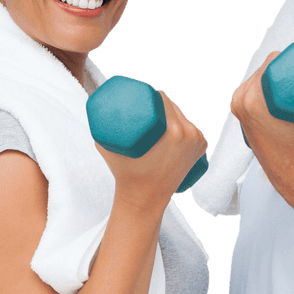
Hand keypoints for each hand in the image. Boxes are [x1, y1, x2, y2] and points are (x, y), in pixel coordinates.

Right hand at [96, 90, 207, 205]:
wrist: (145, 199)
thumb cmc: (126, 174)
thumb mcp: (110, 148)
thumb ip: (100, 126)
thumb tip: (92, 105)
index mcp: (174, 130)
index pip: (163, 99)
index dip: (151, 94)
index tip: (141, 96)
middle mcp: (190, 134)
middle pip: (175, 107)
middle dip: (161, 105)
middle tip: (146, 107)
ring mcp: (198, 143)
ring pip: (184, 118)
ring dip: (172, 115)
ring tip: (157, 116)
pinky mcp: (201, 150)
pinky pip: (192, 130)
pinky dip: (185, 126)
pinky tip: (175, 124)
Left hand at [230, 53, 293, 197]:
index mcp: (253, 99)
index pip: (271, 62)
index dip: (289, 57)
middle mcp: (240, 103)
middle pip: (263, 70)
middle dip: (283, 67)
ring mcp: (238, 111)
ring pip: (258, 81)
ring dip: (274, 77)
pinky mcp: (242, 119)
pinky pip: (252, 93)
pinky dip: (264, 88)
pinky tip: (277, 88)